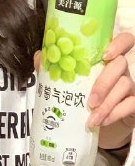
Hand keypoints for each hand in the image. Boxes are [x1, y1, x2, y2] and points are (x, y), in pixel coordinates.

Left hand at [34, 32, 134, 151]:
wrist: (95, 124)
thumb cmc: (80, 95)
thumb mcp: (67, 81)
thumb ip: (54, 67)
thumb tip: (40, 56)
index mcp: (106, 57)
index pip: (124, 41)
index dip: (119, 43)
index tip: (105, 54)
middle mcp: (120, 69)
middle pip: (121, 64)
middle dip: (104, 83)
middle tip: (89, 100)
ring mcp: (129, 86)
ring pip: (124, 86)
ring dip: (107, 103)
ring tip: (92, 117)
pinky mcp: (133, 104)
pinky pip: (130, 105)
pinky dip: (115, 114)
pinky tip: (101, 121)